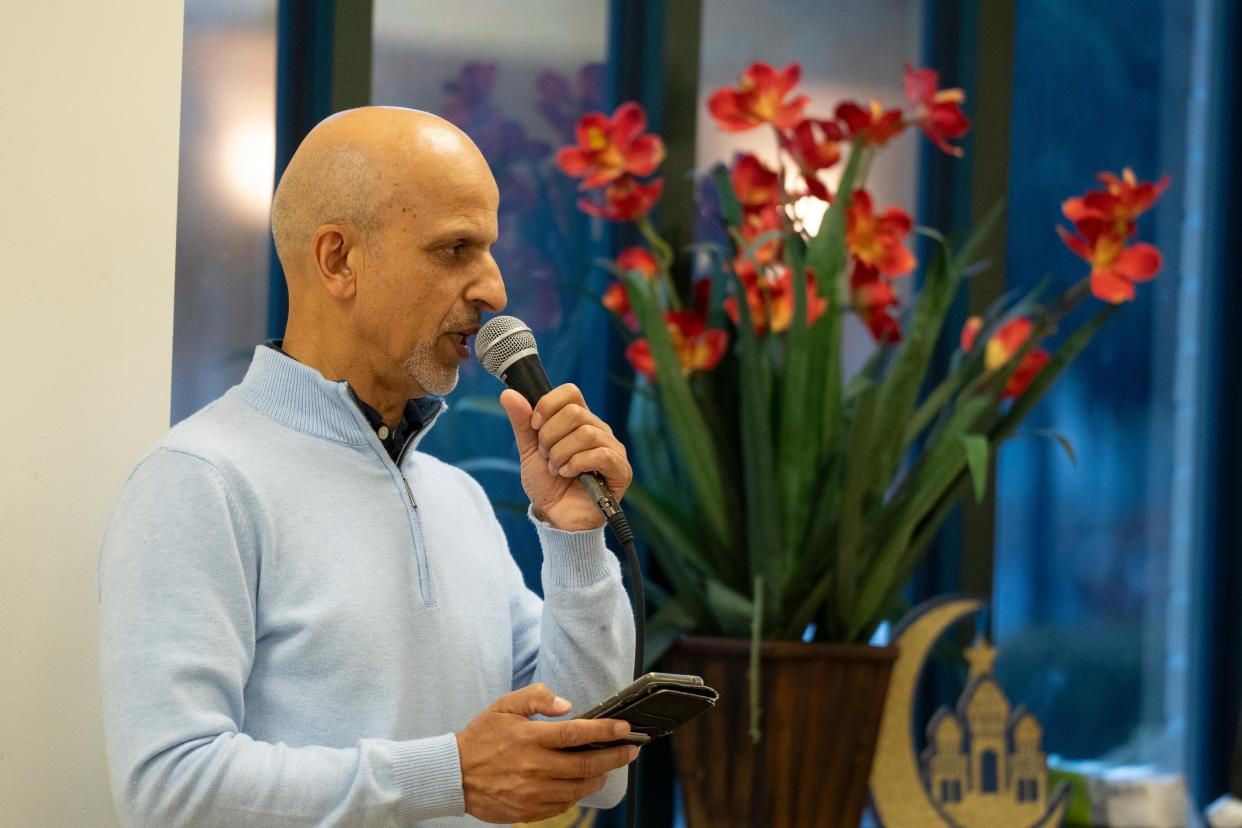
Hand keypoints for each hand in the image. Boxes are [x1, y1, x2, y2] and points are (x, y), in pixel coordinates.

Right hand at [455, 683, 637, 822]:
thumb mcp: (504, 706)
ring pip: (578, 788)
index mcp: (530, 738)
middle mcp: (534, 767)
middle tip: (630, 751)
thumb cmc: (480, 738)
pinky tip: (581, 785)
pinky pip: (562, 806)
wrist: (453, 775)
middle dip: (614, 757)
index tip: (624, 729)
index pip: (577, 733)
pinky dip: (577, 795)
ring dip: (599, 777)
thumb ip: (536, 698)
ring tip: (607, 768)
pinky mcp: (528, 811)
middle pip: (586, 764)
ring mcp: (532, 792)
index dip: (605, 731)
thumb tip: (567, 705)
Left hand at [500, 385, 631, 531]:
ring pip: (586, 433)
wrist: (555, 517)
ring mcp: (613, 449)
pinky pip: (601, 454)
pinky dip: (577, 464)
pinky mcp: (621, 470)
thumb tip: (508, 393)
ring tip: (556, 469)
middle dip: (550, 436)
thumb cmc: (547, 484)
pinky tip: (568, 475)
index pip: (570, 392)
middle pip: (575, 412)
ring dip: (561, 454)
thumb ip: (522, 423)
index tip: (534, 426)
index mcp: (580, 421)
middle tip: (546, 456)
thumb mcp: (529, 451)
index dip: (547, 405)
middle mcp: (599, 430)